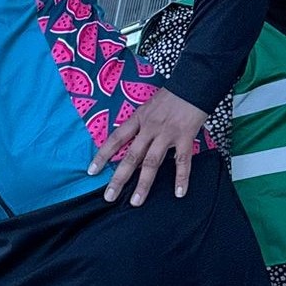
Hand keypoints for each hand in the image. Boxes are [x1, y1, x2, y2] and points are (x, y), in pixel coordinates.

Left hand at [88, 88, 207, 205]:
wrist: (195, 83)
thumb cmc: (171, 97)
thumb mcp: (148, 107)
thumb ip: (139, 125)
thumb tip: (129, 146)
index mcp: (138, 119)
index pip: (115, 139)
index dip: (103, 155)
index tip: (91, 171)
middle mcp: (149, 128)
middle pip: (131, 156)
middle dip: (119, 178)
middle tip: (109, 196)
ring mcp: (167, 134)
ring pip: (152, 162)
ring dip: (144, 183)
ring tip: (136, 201)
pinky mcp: (186, 137)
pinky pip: (183, 161)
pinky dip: (181, 178)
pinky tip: (179, 193)